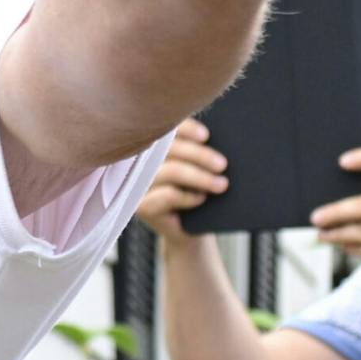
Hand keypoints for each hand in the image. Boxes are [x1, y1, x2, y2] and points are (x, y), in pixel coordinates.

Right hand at [136, 119, 229, 245]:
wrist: (193, 230)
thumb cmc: (198, 192)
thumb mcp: (199, 167)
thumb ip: (198, 150)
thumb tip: (211, 139)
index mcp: (153, 147)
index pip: (166, 130)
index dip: (185, 129)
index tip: (206, 136)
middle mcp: (140, 163)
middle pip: (168, 149)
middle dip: (199, 155)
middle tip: (222, 165)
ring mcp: (137, 185)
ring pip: (171, 171)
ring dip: (200, 177)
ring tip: (221, 185)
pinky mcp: (141, 206)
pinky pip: (168, 194)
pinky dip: (189, 196)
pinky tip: (201, 198)